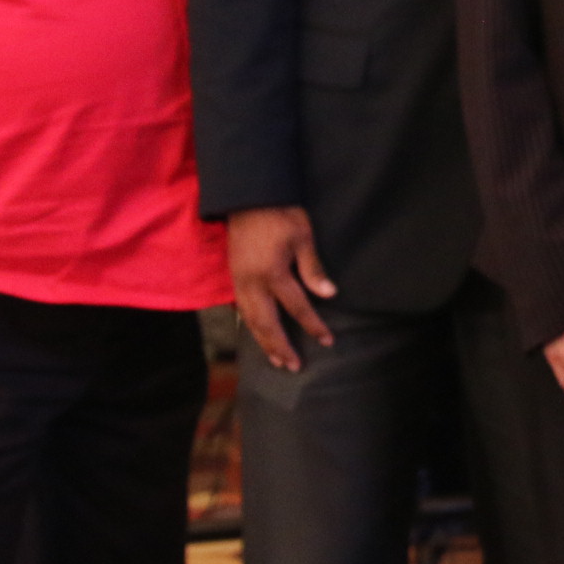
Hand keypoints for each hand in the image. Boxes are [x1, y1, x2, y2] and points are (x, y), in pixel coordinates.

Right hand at [227, 206, 333, 371]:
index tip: (327, 340)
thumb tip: (329, 295)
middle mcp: (252, 282)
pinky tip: (258, 335)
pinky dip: (250, 326)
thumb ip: (313, 269)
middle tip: (293, 366)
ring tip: (276, 359)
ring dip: (263, 341)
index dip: (314, 325)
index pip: (297, 307)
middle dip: (281, 346)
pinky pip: (241, 309)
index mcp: (273, 272)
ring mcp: (240, 281)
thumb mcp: (303, 237)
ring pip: (250, 319)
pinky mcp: (234, 276)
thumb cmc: (280, 214)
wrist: (247, 197)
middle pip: (267, 323)